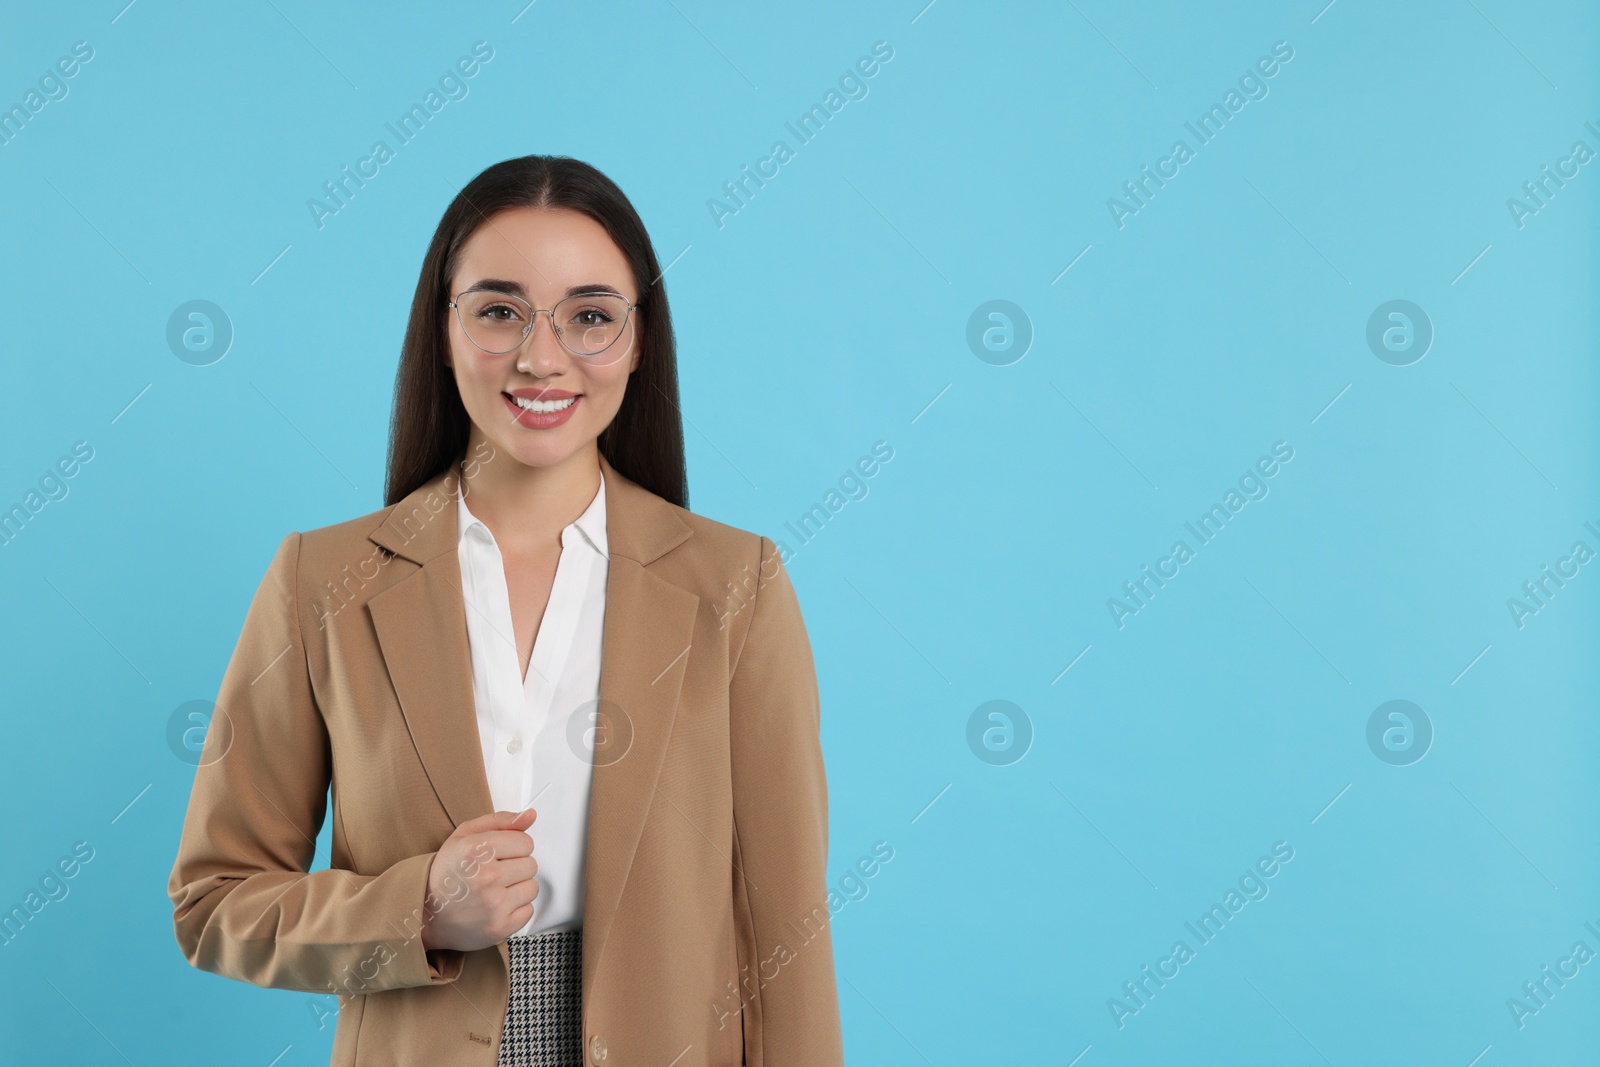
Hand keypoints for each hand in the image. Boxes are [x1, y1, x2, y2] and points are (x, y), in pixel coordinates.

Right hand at [419, 808, 537, 951]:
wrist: (426, 914)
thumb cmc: (446, 874)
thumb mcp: (465, 835)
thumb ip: (500, 821)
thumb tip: (530, 816)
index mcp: (477, 850)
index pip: (526, 842)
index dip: (513, 847)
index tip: (498, 855)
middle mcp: (487, 878)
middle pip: (531, 865)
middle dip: (515, 867)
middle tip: (492, 874)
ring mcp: (494, 905)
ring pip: (532, 888)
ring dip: (517, 888)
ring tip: (494, 890)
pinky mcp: (500, 927)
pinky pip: (528, 911)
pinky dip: (515, 909)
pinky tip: (496, 906)